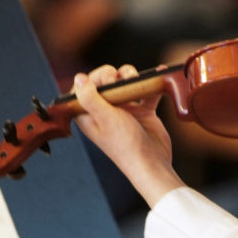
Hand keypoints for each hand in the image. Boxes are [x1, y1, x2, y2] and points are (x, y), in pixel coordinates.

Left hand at [73, 64, 184, 206]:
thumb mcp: (105, 118)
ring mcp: (125, 110)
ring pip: (124, 83)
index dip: (91, 79)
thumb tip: (78, 77)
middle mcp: (105, 111)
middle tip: (118, 81)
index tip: (103, 80)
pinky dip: (152, 83)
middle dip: (112, 75)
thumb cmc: (125, 145)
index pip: (83, 89)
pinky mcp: (142, 111)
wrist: (153, 164)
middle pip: (104, 81)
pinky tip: (159, 74)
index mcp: (90, 115)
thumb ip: (90, 98)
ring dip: (131, 76)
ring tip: (137, 80)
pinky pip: (146, 91)